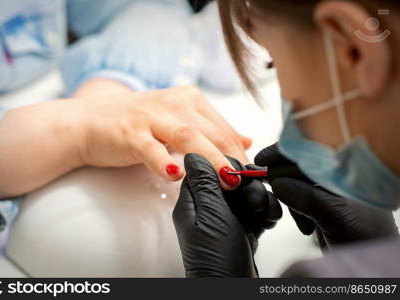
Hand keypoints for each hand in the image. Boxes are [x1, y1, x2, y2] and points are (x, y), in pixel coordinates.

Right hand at [0, 82, 249, 198]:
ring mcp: (150, 116)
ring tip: (226, 179)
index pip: (223, 128)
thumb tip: (245, 140)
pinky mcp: (129, 132)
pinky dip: (162, 160)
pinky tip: (173, 174)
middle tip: (246, 182)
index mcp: (188, 100)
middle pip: (210, 132)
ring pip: (187, 136)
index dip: (239, 153)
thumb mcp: (178, 122)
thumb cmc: (136, 125)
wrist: (88, 122)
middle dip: (231, 158)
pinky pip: (149, 147)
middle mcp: (172, 103)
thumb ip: (211, 131)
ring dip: (209, 159)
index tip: (251, 176)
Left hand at [172, 154, 281, 276]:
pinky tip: (269, 221)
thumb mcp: (209, 214)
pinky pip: (257, 210)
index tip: (239, 177)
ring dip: (260, 200)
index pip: (208, 170)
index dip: (227, 169)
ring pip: (247, 194)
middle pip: (232, 181)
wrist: (233, 288)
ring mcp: (227, 219)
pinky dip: (266, 213)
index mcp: (194, 202)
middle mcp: (209, 209)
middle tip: (253, 201)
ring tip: (262, 212)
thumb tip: (193, 154)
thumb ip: (205, 183)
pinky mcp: (243, 229)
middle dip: (248, 187)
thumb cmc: (215, 257)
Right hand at [255, 144, 398, 249]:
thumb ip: (306, 197)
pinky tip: (306, 226)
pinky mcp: (321, 205)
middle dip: (283, 179)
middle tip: (270, 187)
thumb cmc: (367, 237)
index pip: (311, 149)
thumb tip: (277, 183)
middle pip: (298, 165)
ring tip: (303, 221)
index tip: (263, 159)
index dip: (285, 151)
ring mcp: (328, 191)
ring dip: (290, 200)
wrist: (373, 263)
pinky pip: (298, 199)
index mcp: (346, 168)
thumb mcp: (336, 215)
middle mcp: (336, 175)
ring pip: (294, 183)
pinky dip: (296, 212)